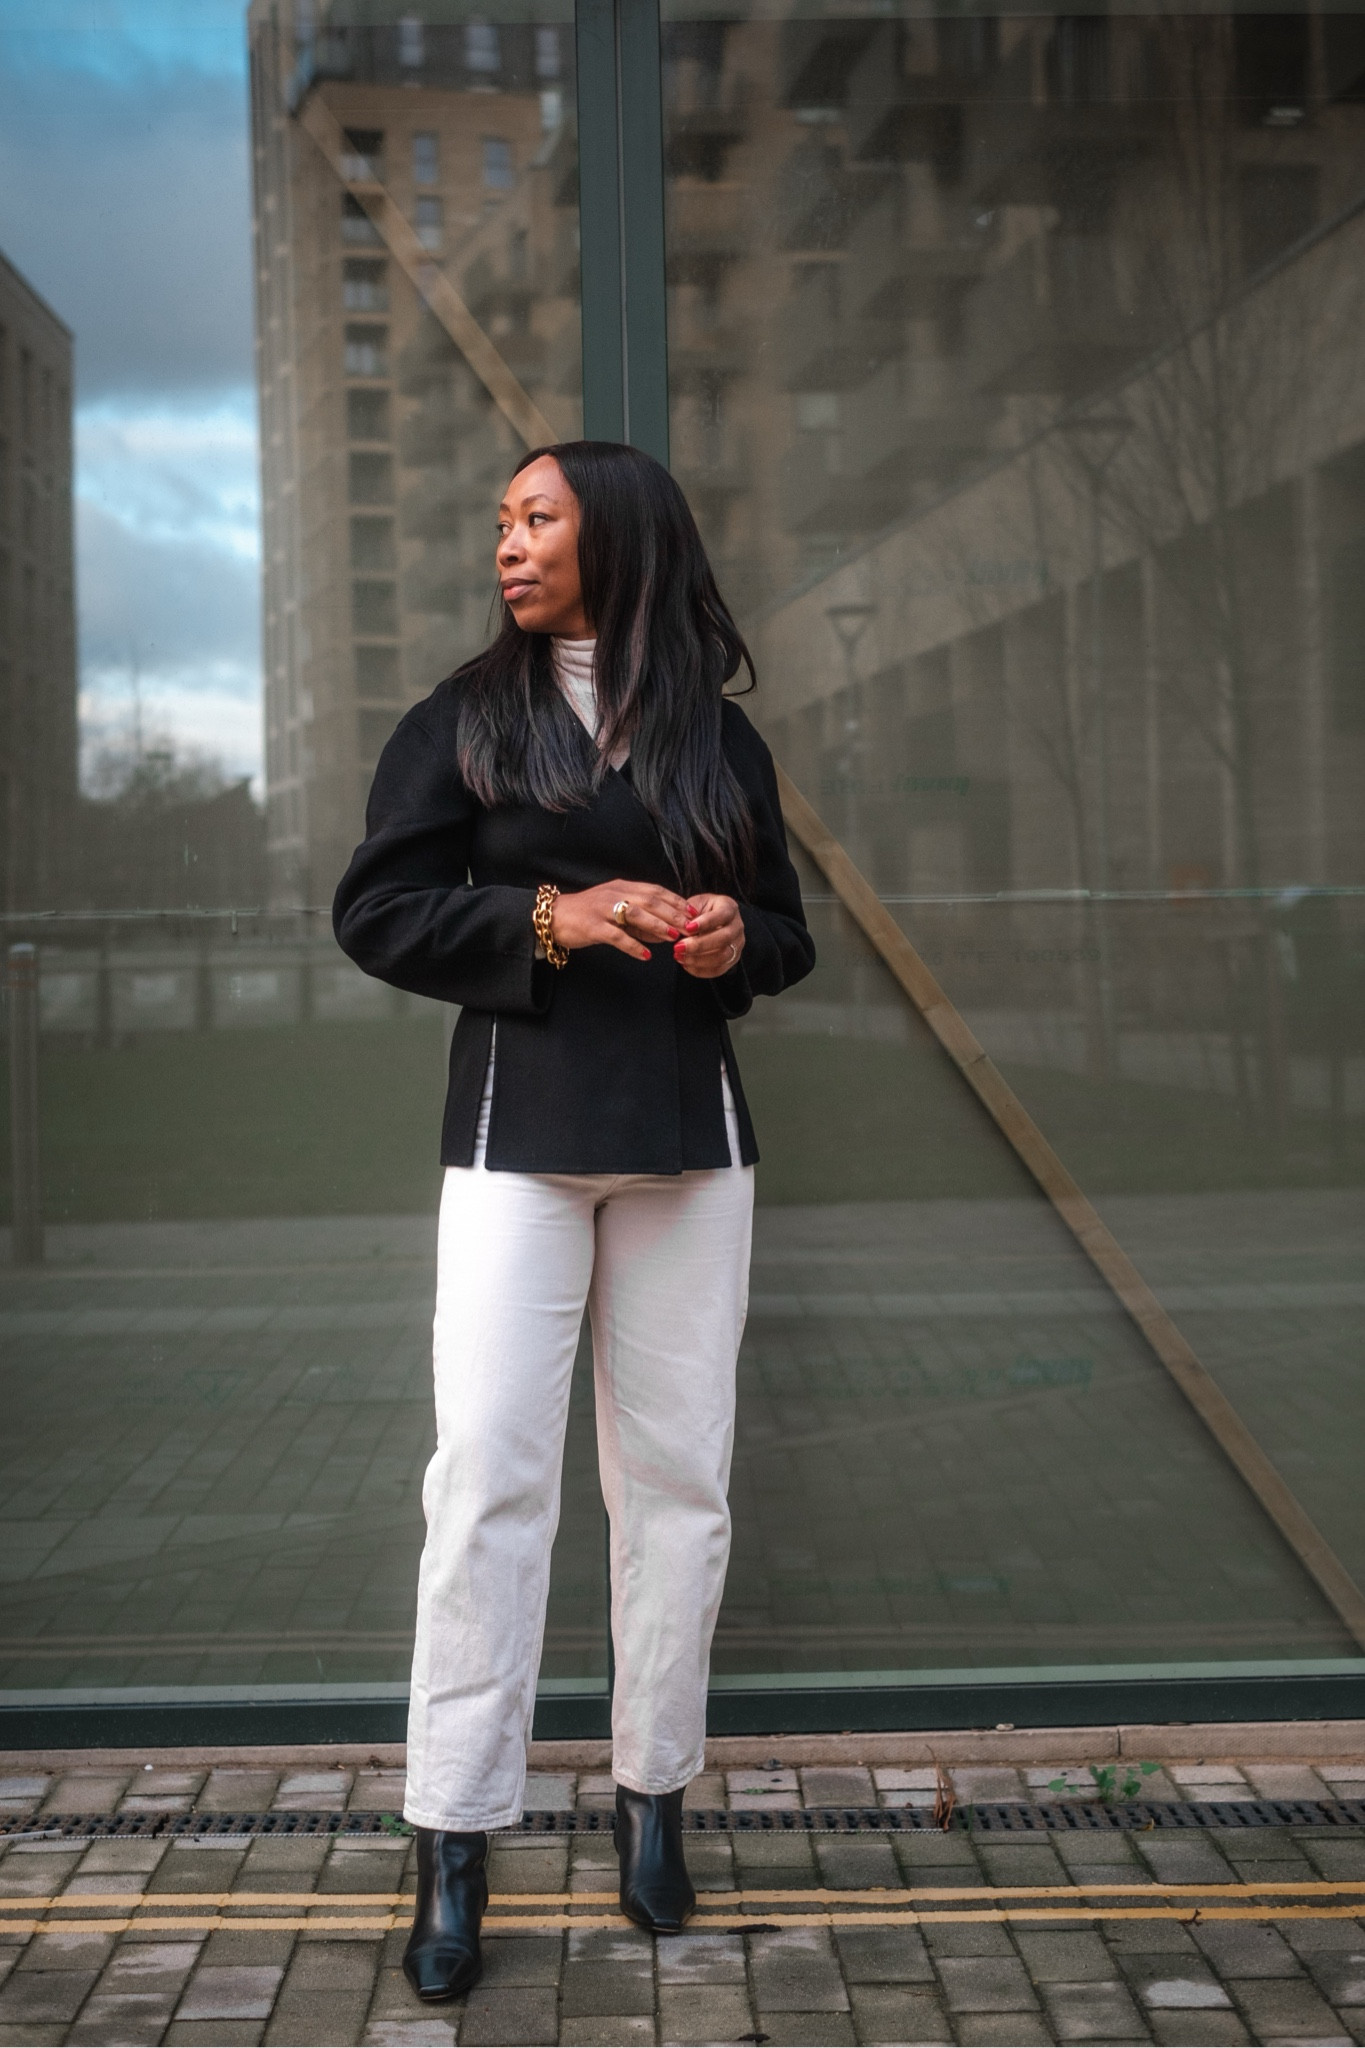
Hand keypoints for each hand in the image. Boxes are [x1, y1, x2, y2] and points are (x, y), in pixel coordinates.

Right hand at [550, 880, 690, 961]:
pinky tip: (646, 955)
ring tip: (673, 937)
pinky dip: (633, 946)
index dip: (675, 901)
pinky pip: (616, 936)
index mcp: (622, 887)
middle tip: (690, 927)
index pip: (655, 891)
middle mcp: (614, 894)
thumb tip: (665, 932)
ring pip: (636, 915)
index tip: (693, 912)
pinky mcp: (593, 926)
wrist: (555, 916)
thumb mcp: (615, 910)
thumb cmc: (588, 914)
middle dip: (673, 914)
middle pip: (650, 901)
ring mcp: (603, 910)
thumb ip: (639, 919)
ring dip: (657, 926)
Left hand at [673, 894, 744, 979]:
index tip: (688, 928)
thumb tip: (681, 927)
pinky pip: (718, 969)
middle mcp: (737, 926)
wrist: (708, 921)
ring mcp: (737, 945)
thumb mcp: (694, 904)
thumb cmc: (700, 911)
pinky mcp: (732, 960)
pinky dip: (700, 970)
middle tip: (678, 947)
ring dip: (698, 959)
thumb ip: (688, 913)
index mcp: (729, 908)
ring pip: (722, 956)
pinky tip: (686, 964)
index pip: (721, 915)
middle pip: (724, 938)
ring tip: (679, 956)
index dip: (705, 922)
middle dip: (699, 945)